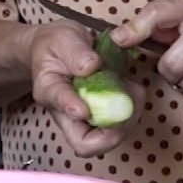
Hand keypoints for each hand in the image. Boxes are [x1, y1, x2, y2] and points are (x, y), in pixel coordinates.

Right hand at [25, 23, 136, 157]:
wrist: (56, 51)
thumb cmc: (56, 44)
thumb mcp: (63, 37)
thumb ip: (75, 51)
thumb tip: (90, 66)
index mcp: (50, 90)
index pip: (59, 106)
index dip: (72, 109)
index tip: (83, 109)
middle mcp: (65, 112)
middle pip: (85, 144)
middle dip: (112, 132)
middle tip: (126, 105)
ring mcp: (84, 119)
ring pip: (106, 140)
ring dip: (127, 121)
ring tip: (132, 91)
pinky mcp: (100, 117)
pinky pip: (119, 127)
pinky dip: (132, 112)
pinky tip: (132, 90)